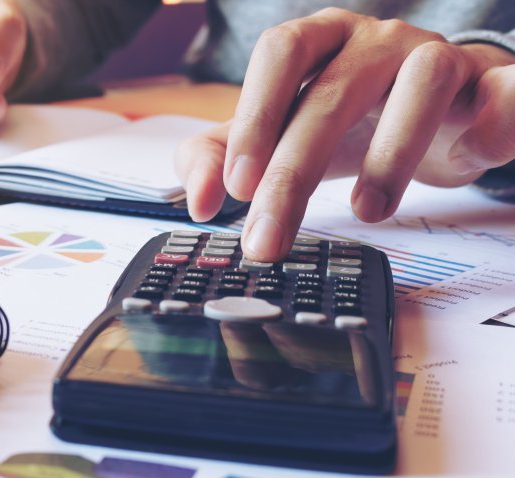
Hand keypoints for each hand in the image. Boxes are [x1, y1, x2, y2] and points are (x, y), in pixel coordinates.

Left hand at [175, 7, 514, 261]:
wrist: (441, 114)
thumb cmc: (350, 122)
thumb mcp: (279, 137)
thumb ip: (223, 157)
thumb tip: (199, 202)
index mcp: (321, 41)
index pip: (281, 53)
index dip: (256, 114)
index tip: (237, 187)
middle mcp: (376, 41)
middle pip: (331, 91)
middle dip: (294, 171)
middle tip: (269, 237)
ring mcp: (438, 57)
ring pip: (421, 82)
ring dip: (390, 153)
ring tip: (366, 213)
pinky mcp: (490, 85)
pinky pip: (504, 90)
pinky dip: (496, 115)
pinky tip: (470, 152)